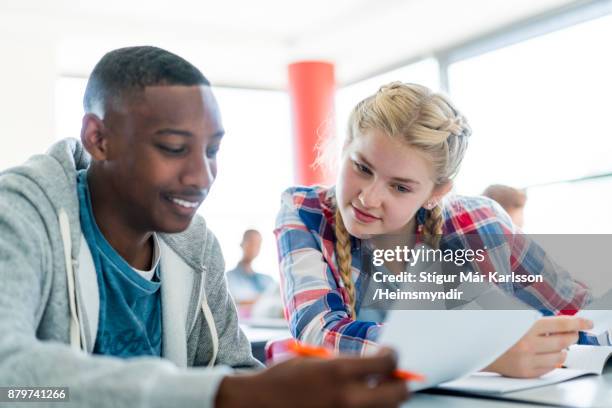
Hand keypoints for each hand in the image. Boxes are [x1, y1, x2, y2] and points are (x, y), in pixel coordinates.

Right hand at [215, 348, 408, 407]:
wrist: (257, 405)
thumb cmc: (282, 379)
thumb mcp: (314, 361)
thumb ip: (345, 363)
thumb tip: (372, 366)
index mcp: (338, 372)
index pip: (387, 363)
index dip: (393, 356)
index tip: (390, 354)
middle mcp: (347, 398)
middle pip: (398, 394)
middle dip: (399, 383)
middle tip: (391, 376)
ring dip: (384, 399)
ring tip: (371, 390)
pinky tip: (354, 402)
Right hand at [484, 316, 592, 377]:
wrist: (476, 349)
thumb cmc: (495, 331)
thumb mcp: (513, 318)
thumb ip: (536, 320)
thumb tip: (561, 322)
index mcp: (525, 327)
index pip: (561, 324)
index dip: (577, 322)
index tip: (586, 323)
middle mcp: (528, 344)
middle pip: (564, 341)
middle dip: (572, 336)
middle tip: (573, 333)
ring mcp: (527, 360)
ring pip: (560, 356)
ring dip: (563, 350)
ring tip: (556, 345)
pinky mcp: (526, 372)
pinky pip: (550, 368)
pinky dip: (552, 361)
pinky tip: (545, 354)